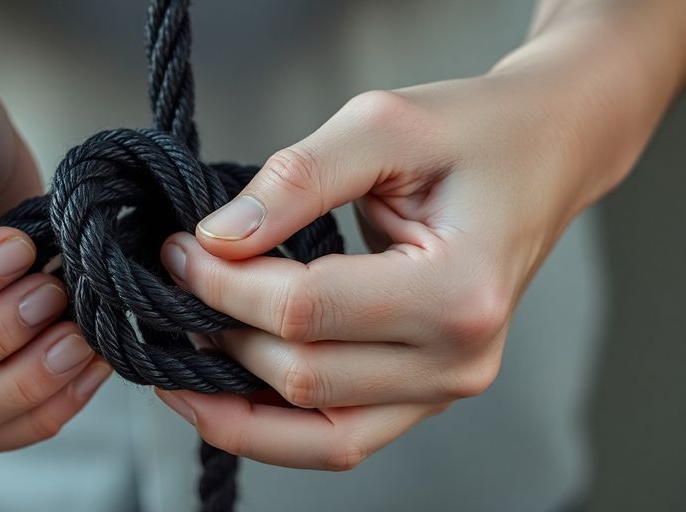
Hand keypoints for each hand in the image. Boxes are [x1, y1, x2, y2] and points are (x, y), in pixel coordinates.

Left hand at [156, 60, 668, 469]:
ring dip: (234, 405)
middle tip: (173, 283)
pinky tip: (223, 393)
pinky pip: (338, 438)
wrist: (541, 154)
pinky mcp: (425, 394)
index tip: (178, 248)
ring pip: (317, 435)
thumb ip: (297, 179)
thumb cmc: (473, 133)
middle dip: (219, 331)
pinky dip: (273, 428)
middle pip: (303, 377)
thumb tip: (218, 238)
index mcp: (459, 291)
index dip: (224, 285)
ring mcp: (447, 387)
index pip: (306, 310)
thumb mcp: (383, 124)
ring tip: (176, 361)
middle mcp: (461, 359)